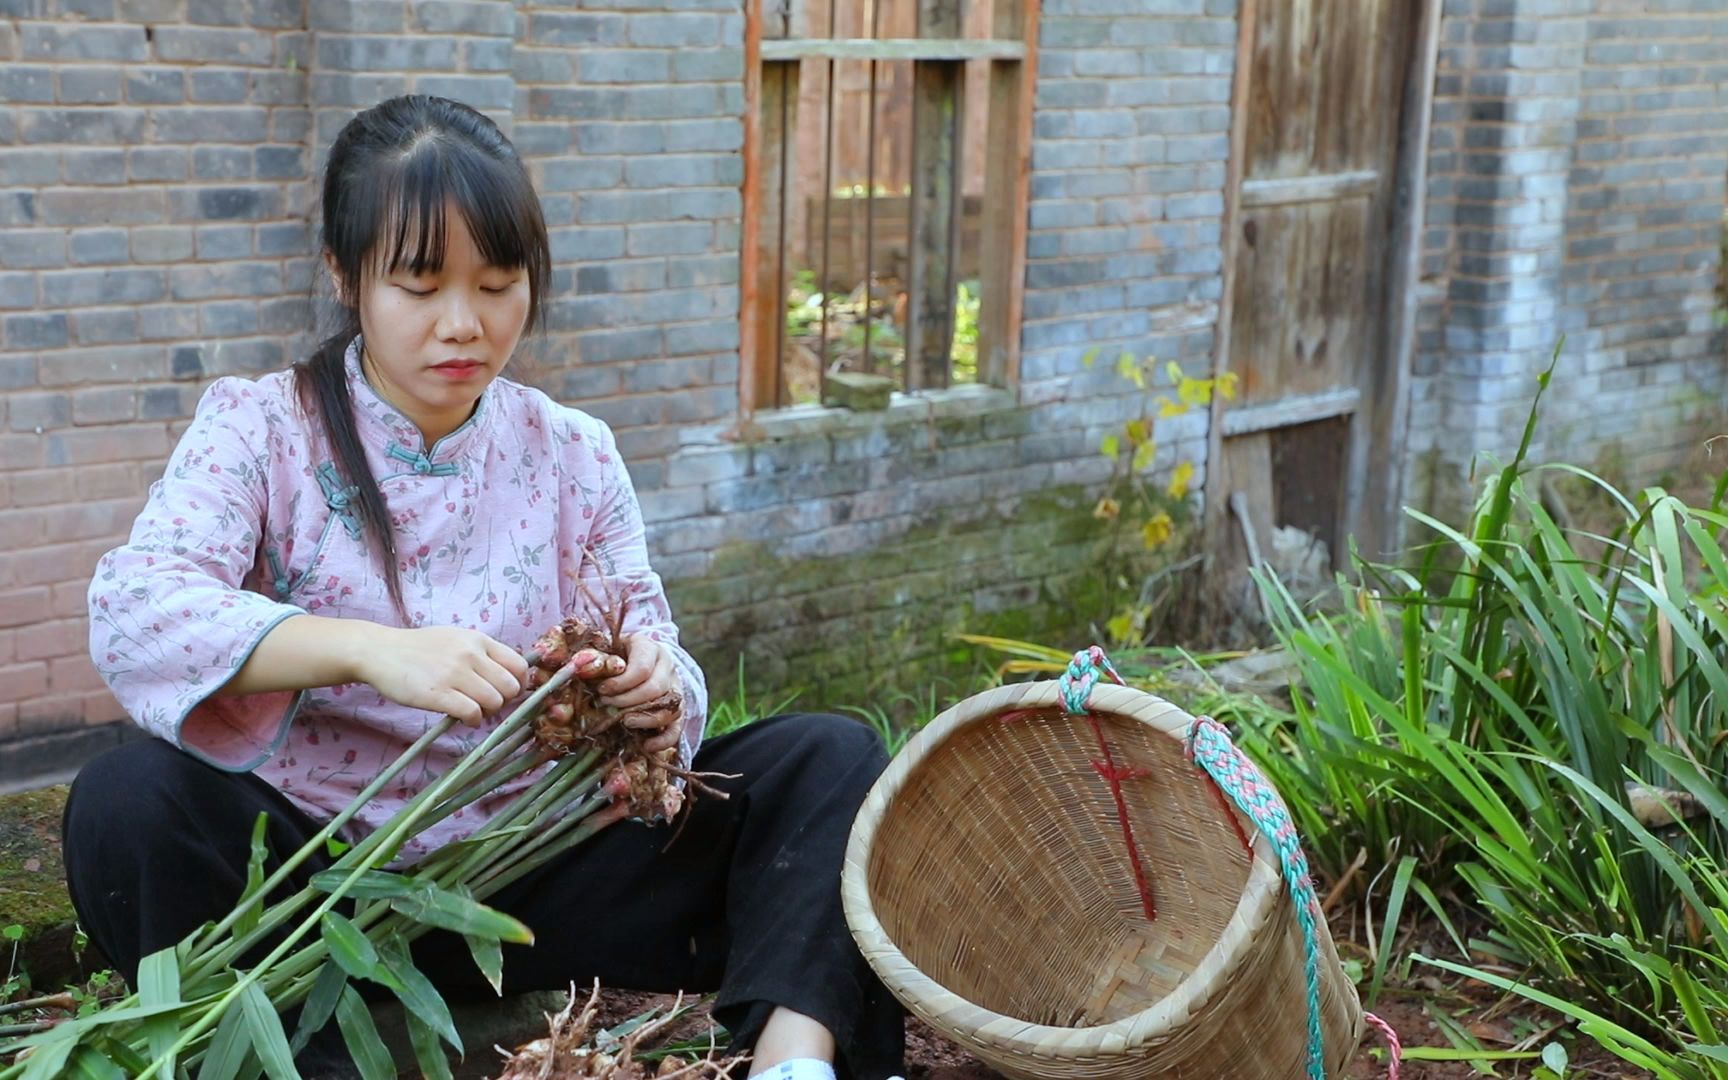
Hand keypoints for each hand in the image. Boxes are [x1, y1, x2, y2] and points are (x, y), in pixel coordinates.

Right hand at [356, 626, 529, 725]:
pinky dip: (472, 720)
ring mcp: (454, 674)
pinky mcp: (438, 694)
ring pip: (494, 702)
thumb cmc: (419, 648)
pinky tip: (462, 717)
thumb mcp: (456, 638)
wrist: (379, 651)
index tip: (510, 692)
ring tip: (472, 709)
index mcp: (478, 640)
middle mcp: (470, 654)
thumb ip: (481, 653)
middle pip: (510, 687)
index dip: (519, 683)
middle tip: (487, 703)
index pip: (519, 665)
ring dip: (486, 712)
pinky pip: (472, 713)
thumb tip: (508, 676)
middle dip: (504, 700)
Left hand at [581, 635, 682, 753]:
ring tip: (625, 723)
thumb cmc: (614, 656)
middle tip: (607, 706)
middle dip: (629, 701)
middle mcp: (667, 666)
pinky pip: (677, 727)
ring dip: (646, 720)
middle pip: (656, 688)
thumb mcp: (604, 650)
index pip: (642, 668)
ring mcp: (675, 688)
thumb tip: (583, 667)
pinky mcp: (678, 708)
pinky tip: (647, 746)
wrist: (632, 660)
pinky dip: (664, 739)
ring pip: (670, 707)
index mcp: (649, 648)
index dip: (621, 683)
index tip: (601, 690)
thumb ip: (595, 658)